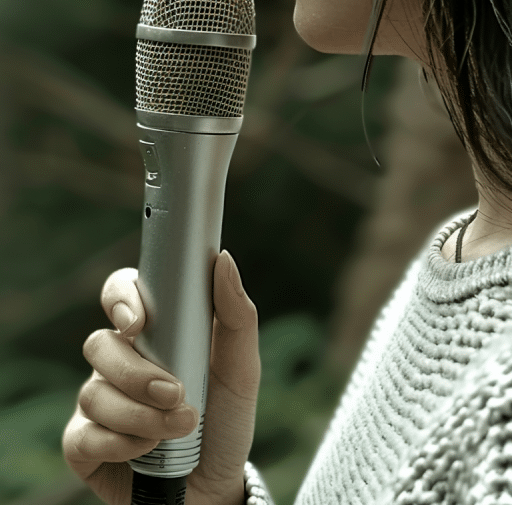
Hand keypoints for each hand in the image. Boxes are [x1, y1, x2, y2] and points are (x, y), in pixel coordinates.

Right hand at [62, 250, 260, 504]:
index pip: (120, 294)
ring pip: (94, 393)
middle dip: (138, 373)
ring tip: (180, 429)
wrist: (215, 490)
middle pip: (101, 345)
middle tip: (177, 393)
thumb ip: (236, 316)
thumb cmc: (225, 422)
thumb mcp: (241, 370)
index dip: (119, 298)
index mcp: (151, 333)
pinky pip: (83, 435)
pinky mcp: (84, 445)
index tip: (137, 321)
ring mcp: (98, 402)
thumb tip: (223, 260)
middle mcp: (118, 362)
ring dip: (140, 414)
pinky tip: (149, 451)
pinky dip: (120, 443)